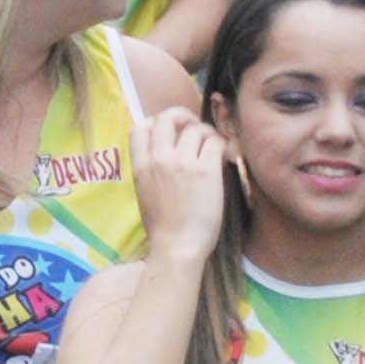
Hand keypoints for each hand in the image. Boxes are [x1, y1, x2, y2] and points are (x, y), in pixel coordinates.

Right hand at [129, 103, 232, 261]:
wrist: (177, 246)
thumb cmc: (162, 228)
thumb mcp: (144, 193)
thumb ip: (150, 169)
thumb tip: (165, 154)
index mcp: (140, 165)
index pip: (140, 127)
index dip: (155, 122)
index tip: (168, 132)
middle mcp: (159, 158)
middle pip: (167, 118)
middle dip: (182, 117)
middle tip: (194, 128)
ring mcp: (182, 163)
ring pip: (196, 128)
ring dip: (206, 133)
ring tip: (213, 147)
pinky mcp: (206, 171)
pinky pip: (215, 142)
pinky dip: (221, 145)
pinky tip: (224, 156)